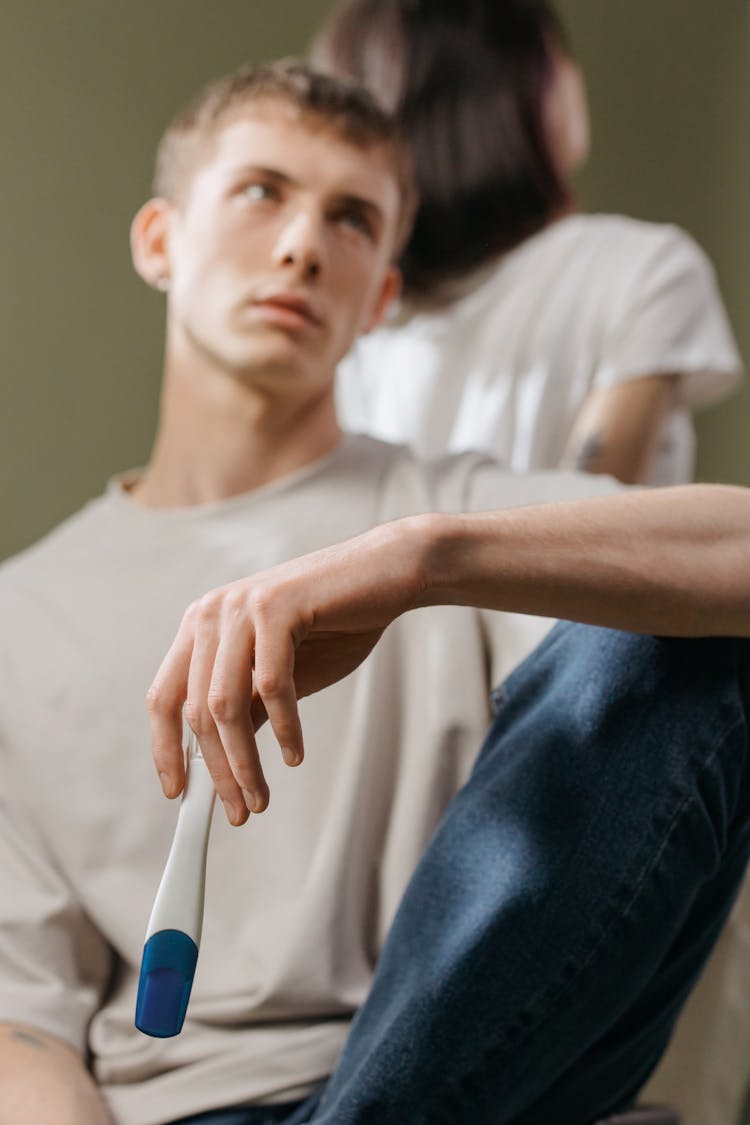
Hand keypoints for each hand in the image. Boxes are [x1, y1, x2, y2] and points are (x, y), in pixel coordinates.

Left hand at [146, 518, 427, 824]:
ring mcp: (240, 606)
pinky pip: (271, 684)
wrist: (387, 574)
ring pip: (226, 703)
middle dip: (216, 770)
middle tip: (239, 809)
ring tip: (261, 796)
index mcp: (202, 627)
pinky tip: (294, 755)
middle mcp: (211, 613)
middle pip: (196, 709)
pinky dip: (284, 728)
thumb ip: (246, 710)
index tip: (179, 795)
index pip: (165, 697)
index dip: (166, 750)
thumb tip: (216, 766)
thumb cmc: (335, 625)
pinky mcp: (275, 606)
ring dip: (243, 760)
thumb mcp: (279, 677)